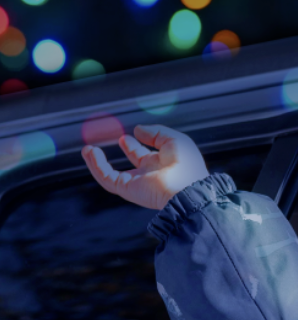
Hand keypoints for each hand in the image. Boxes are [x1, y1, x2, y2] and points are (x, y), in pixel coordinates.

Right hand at [81, 124, 209, 210]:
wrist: (187, 188)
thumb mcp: (174, 140)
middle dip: (125, 151)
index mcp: (162, 164)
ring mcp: (137, 183)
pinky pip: (107, 178)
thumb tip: (137, 130)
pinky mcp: (128, 189)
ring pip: (112, 174)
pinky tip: (90, 152)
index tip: (126, 137)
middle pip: (132, 165)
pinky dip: (95, 166)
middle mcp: (149, 175)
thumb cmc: (186, 165)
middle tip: (116, 140)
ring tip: (88, 149)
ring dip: (98, 162)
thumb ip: (155, 132)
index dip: (133, 146)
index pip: (144, 156)